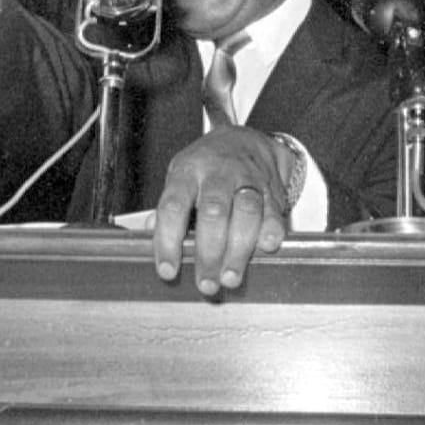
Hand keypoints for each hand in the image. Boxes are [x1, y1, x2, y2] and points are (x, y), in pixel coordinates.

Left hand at [152, 125, 288, 296]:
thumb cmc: (206, 166)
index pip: (173, 207)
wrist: (245, 140)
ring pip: (246, 211)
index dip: (168, 240)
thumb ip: (168, 208)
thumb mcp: (180, 178)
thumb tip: (150, 233)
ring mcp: (247, 180)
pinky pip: (274, 211)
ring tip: (231, 277)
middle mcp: (217, 174)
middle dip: (209, 252)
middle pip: (213, 212)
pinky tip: (266, 248)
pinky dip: (271, 231)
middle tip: (206, 283)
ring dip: (239, 249)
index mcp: (188, 173)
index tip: (168, 270)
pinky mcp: (271, 190)